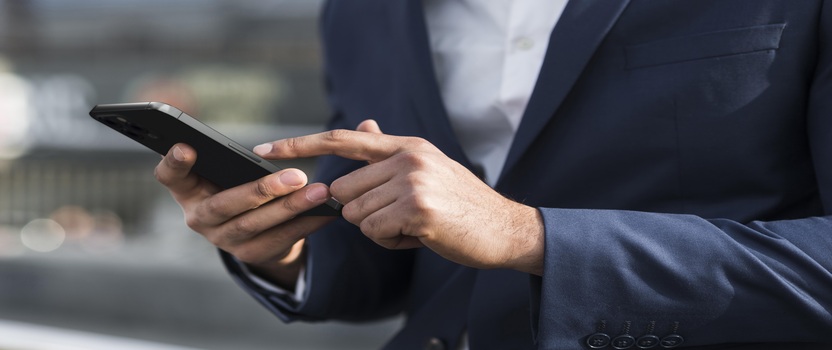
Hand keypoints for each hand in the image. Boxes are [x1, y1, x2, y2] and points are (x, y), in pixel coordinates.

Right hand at [154, 143, 335, 287]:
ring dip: (290, 208)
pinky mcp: (250, 254)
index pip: (169, 176)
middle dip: (261, 191)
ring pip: (255, 225)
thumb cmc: (240, 185)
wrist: (256, 230)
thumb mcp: (229, 171)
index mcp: (187, 190)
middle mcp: (199, 218)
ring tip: (319, 191)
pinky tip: (325, 211)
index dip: (173, 163)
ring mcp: (223, 240)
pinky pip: (280, 239)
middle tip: (296, 175)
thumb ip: (231, 157)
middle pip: (224, 205)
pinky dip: (305, 224)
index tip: (186, 146)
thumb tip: (265, 147)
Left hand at [253, 120, 543, 275]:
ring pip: (357, 215)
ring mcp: (412, 182)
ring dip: (380, 229)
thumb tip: (365, 128)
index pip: (344, 139)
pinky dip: (392, 242)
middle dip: (363, 211)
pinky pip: (374, 232)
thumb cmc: (461, 204)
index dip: (300, 144)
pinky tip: (420, 236)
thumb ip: (390, 152)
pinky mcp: (416, 209)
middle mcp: (407, 157)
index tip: (264, 150)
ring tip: (414, 225)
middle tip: (400, 216)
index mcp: (407, 145)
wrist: (505, 229)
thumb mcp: (427, 169)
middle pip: (344, 189)